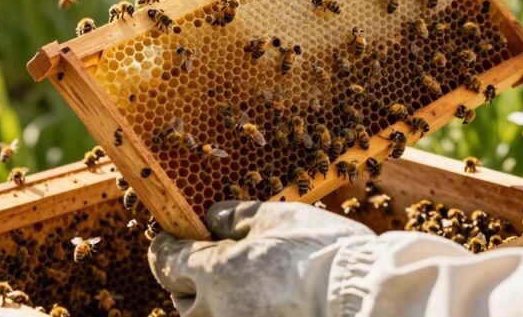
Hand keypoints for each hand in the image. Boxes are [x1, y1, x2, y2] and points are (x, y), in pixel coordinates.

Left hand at [148, 201, 372, 316]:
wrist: (359, 297)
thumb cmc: (318, 251)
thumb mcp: (273, 217)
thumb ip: (234, 216)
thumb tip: (211, 219)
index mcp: (212, 274)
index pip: (165, 262)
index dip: (163, 246)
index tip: (167, 236)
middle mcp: (215, 313)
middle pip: (181, 299)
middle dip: (186, 278)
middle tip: (205, 258)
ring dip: (210, 304)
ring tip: (236, 283)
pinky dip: (236, 312)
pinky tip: (259, 301)